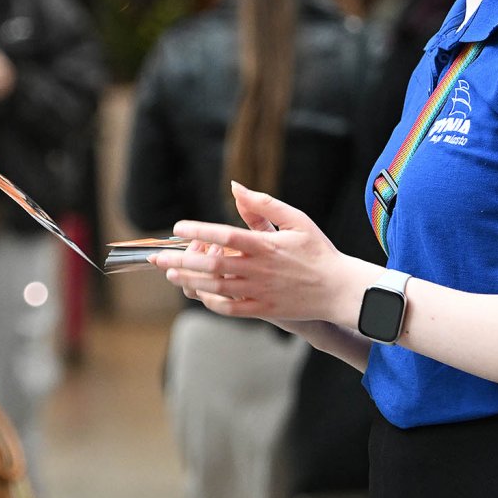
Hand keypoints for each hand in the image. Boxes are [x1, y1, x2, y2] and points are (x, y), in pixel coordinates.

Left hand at [150, 181, 351, 322]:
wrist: (340, 290)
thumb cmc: (318, 251)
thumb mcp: (296, 219)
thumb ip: (264, 204)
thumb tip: (235, 187)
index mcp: (266, 245)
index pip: (225, 235)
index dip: (198, 231)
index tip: (178, 227)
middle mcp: (258, 270)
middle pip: (211, 265)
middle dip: (180, 260)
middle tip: (158, 256)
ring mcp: (259, 292)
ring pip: (215, 288)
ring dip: (189, 281)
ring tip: (170, 274)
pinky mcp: (263, 310)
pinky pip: (230, 309)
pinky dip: (210, 302)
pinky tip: (197, 293)